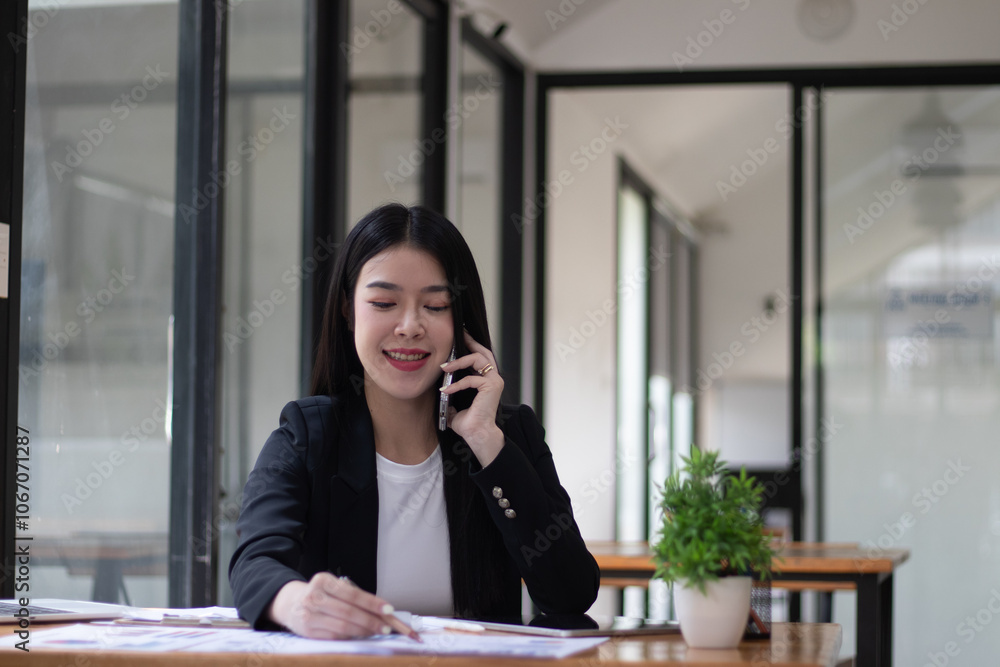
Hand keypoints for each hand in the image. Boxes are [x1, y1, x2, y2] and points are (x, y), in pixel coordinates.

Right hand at [268, 572, 396, 638]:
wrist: (291, 604)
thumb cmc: (321, 595)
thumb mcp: (334, 587)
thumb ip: (354, 597)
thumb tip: (382, 611)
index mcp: (323, 581)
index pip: (353, 594)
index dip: (372, 603)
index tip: (389, 609)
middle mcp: (313, 596)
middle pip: (349, 611)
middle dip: (371, 620)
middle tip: (388, 627)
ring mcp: (309, 615)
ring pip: (343, 626)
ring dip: (363, 630)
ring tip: (378, 631)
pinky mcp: (308, 631)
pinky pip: (335, 636)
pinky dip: (351, 636)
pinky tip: (361, 635)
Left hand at [439, 330, 504, 466]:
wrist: (476, 435)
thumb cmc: (468, 423)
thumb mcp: (455, 406)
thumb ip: (451, 396)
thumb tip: (440, 393)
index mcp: (486, 379)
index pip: (480, 356)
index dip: (469, 345)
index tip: (458, 338)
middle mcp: (493, 378)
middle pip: (483, 351)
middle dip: (469, 341)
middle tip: (456, 335)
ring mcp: (494, 381)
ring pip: (478, 359)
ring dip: (459, 361)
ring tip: (444, 367)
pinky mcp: (492, 386)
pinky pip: (472, 378)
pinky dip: (457, 384)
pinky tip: (446, 391)